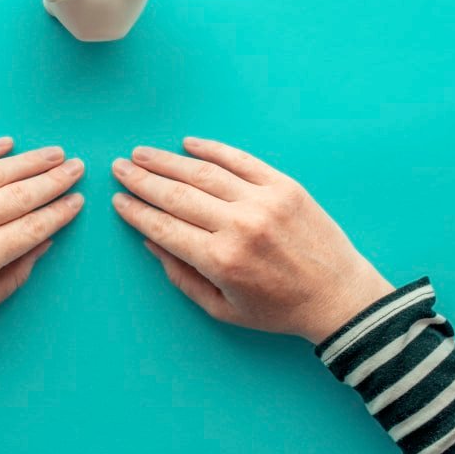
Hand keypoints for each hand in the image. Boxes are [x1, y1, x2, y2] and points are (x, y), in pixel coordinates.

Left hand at [0, 137, 84, 343]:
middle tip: (76, 168)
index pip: (31, 227)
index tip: (78, 200)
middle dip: (53, 180)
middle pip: (19, 194)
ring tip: (53, 153)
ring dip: (29, 160)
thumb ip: (13, 277)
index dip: (59, 212)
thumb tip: (45, 241)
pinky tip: (7, 144)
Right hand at [111, 137, 392, 343]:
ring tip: (142, 153)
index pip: (164, 227)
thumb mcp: (222, 309)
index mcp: (221, 260)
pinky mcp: (284, 185)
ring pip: (203, 172)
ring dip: (167, 160)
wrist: (337, 296)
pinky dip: (212, 149)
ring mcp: (263, 201)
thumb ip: (182, 276)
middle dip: (142, 180)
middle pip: (177, 194)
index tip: (117, 199)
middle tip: (119, 167)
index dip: (136, 211)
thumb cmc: (277, 309)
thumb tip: (150, 242)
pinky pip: (241, 160)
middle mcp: (239, 225)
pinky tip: (188, 143)